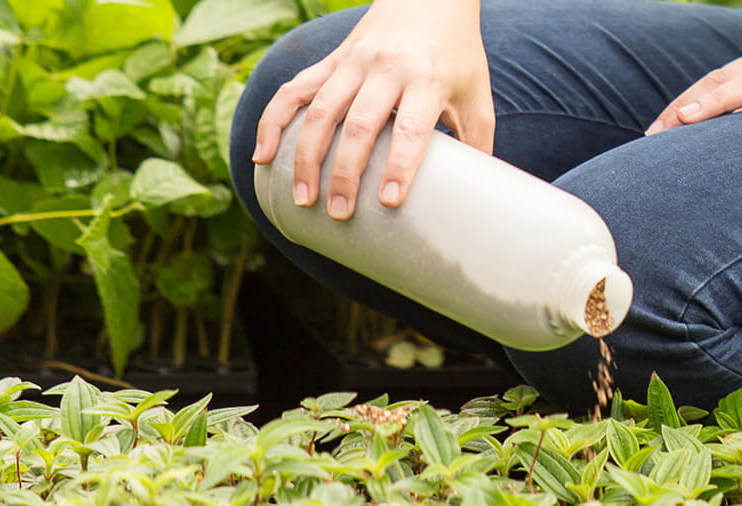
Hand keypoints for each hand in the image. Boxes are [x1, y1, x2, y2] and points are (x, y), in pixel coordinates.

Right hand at [251, 0, 492, 219]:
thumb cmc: (458, 56)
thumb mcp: (477, 95)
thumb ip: (478, 143)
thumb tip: (477, 197)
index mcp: (427, 79)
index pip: (411, 128)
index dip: (399, 165)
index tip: (387, 201)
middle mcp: (386, 68)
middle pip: (359, 125)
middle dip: (344, 172)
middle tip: (338, 213)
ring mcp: (353, 61)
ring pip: (321, 111)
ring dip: (306, 156)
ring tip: (302, 197)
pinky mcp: (331, 59)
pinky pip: (294, 90)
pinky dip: (274, 121)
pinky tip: (263, 155)